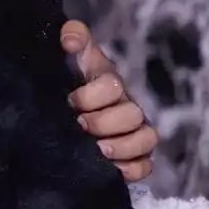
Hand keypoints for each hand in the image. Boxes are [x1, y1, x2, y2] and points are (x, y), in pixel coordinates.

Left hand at [60, 20, 157, 181]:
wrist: (61, 114)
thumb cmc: (67, 86)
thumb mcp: (68, 61)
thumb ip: (72, 40)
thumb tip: (70, 38)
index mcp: (108, 82)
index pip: (111, 84)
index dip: (91, 95)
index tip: (70, 100)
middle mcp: (125, 106)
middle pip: (132, 114)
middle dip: (104, 122)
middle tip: (81, 126)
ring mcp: (133, 132)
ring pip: (147, 139)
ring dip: (122, 146)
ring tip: (98, 150)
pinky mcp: (134, 157)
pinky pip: (146, 166)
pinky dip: (132, 169)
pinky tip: (112, 168)